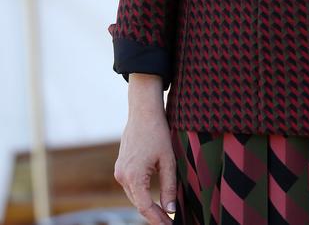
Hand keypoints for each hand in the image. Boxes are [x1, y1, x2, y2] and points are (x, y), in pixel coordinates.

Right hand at [113, 75, 176, 224]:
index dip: (158, 219)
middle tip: (170, 221)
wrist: (143, 111)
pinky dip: (141, 193)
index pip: (145, 207)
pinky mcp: (120, 166)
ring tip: (164, 213)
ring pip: (134, 196)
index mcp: (133, 176)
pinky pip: (131, 186)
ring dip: (147, 205)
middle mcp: (122, 176)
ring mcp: (119, 171)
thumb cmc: (157, 133)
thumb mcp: (168, 160)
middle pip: (138, 204)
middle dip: (154, 215)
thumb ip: (169, 186)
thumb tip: (171, 209)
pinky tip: (153, 198)